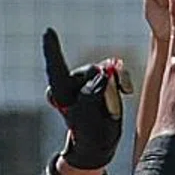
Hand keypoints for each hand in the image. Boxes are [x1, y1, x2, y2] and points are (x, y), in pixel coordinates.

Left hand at [43, 29, 129, 170]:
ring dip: (114, 90)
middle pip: (92, 71)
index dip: (52, 50)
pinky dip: (123, 80)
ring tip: (111, 112)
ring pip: (107, 71)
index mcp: (61, 92)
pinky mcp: (103, 75)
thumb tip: (104, 73)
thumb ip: (93, 97)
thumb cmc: (90, 136)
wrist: (100, 142)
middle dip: (105, 88)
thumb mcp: (90, 125)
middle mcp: (72, 80)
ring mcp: (87, 77)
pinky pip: (117, 70)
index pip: (56, 68)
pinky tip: (126, 92)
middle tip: (108, 115)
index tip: (48, 31)